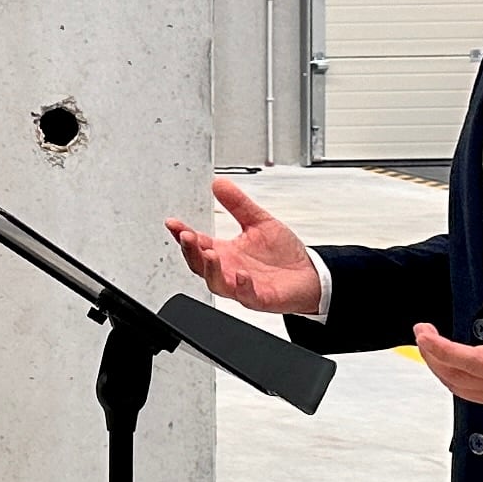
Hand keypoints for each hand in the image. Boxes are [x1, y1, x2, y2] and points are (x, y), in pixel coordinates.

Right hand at [164, 179, 322, 317]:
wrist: (309, 274)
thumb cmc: (283, 253)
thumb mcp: (258, 221)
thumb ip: (238, 204)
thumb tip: (219, 183)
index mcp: (225, 252)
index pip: (197, 243)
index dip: (182, 233)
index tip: (173, 222)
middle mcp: (229, 269)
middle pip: (198, 265)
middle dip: (190, 251)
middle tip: (186, 236)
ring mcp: (242, 285)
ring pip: (216, 283)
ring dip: (210, 269)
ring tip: (209, 253)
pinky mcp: (260, 297)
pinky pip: (246, 296)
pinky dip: (241, 287)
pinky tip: (242, 275)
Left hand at [414, 275, 482, 409]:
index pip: (472, 362)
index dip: (444, 350)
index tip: (425, 334)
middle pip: (457, 376)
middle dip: (433, 354)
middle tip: (421, 331)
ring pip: (459, 386)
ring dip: (438, 366)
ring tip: (427, 342)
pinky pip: (467, 391)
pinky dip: (450, 375)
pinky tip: (444, 360)